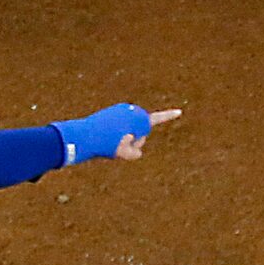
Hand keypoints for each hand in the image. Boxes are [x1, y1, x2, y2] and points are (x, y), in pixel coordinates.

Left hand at [55, 101, 182, 162]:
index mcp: (138, 119)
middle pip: (141, 133)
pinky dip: (115, 136)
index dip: (169, 116)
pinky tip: (106, 136)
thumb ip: (136, 153)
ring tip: (109, 140)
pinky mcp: (111, 113)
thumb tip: (135, 151)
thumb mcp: (126, 154)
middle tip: (117, 144)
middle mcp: (131, 111)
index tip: (180, 112)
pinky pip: (119, 129)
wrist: (84, 134)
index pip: (158, 119)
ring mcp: (120, 110)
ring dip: (122, 139)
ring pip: (129, 132)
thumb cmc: (106, 144)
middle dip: (133, 141)